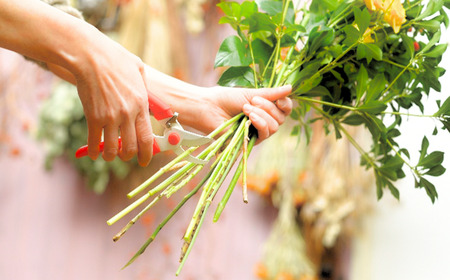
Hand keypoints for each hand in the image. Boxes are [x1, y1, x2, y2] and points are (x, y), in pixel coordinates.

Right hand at [73, 34, 153, 165]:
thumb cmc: (115, 58)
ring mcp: (110, 117)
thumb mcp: (139, 69)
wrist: (90, 56)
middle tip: (126, 156)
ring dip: (111, 156)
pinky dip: (94, 151)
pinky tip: (94, 152)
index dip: (147, 154)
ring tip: (109, 155)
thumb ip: (145, 87)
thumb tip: (147, 98)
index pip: (147, 138)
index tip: (145, 160)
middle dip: (129, 156)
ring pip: (112, 149)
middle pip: (131, 147)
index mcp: (142, 104)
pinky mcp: (93, 117)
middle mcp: (128, 114)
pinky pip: (95, 141)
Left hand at [196, 85, 292, 142]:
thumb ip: (271, 94)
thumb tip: (290, 88)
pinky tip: (250, 117)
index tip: (280, 99)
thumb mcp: (251, 93)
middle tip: (253, 100)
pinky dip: (260, 123)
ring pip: (274, 127)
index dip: (286, 104)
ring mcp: (258, 132)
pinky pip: (265, 134)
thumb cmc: (227, 99)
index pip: (285, 109)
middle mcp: (264, 121)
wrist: (209, 108)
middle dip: (268, 107)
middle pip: (281, 118)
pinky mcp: (251, 141)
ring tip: (246, 107)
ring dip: (262, 115)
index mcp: (265, 108)